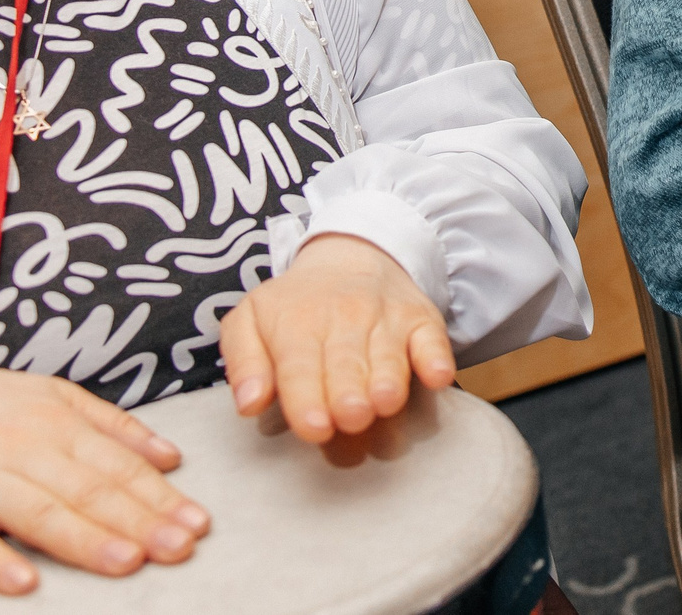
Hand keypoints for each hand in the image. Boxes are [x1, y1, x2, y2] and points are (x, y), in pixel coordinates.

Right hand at [0, 354, 209, 595]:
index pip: (117, 466)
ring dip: (85, 540)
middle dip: (139, 521)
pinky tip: (25, 583)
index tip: (198, 523)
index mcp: (55, 422)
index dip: (159, 496)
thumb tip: (170, 456)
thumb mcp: (52, 396)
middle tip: (181, 548)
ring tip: (129, 563)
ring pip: (37, 513)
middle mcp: (20, 449)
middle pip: (87, 490)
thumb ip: (112, 426)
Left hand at [220, 233, 456, 443]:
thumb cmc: (296, 303)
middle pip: (346, 363)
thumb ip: (243, 362)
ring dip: (388, 379)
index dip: (306, 398)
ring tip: (384, 403)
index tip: (314, 427)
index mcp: (296, 325)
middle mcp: (344, 319)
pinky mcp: (421, 321)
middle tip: (350, 418)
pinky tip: (438, 375)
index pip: (299, 366)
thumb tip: (248, 404)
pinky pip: (432, 338)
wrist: (351, 253)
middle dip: (348, 393)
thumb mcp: (250, 319)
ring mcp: (386, 319)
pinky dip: (436, 356)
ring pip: (388, 354)